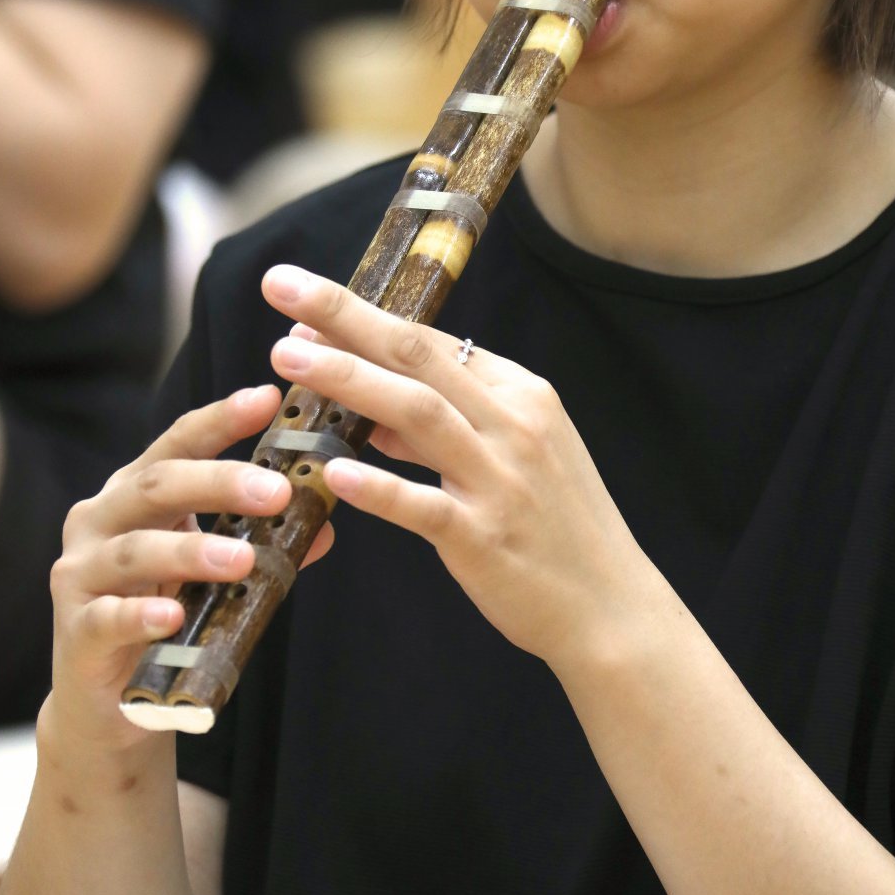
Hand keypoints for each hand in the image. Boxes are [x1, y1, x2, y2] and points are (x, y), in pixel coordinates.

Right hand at [47, 385, 328, 754]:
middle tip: (276, 492)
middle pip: (157, 485)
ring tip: (241, 560)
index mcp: (134, 492)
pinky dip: (141, 615)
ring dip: (191, 552)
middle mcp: (100, 520)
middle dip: (218, 482)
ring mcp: (81, 574)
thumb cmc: (164, 617)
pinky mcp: (77, 630)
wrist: (107, 703)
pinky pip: (108, 618)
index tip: (267, 398)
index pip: (178, 442)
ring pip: (135, 550)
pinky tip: (172, 617)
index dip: (221, 418)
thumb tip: (323, 526)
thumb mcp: (210, 573)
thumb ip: (258, 544)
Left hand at [262, 264, 650, 669]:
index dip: (362, 318)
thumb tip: (370, 412)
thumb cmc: (557, 527)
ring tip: (288, 359)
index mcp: (522, 394)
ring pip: (419, 413)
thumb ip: (445, 430)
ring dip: (349, 380)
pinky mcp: (486, 537)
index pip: (432, 342)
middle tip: (283, 288)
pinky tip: (332, 473)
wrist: (611, 606)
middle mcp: (514, 424)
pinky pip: (425, 506)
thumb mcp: (513, 457)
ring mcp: (501, 479)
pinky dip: (379, 487)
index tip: (304, 303)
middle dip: (345, 316)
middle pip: (418, 356)